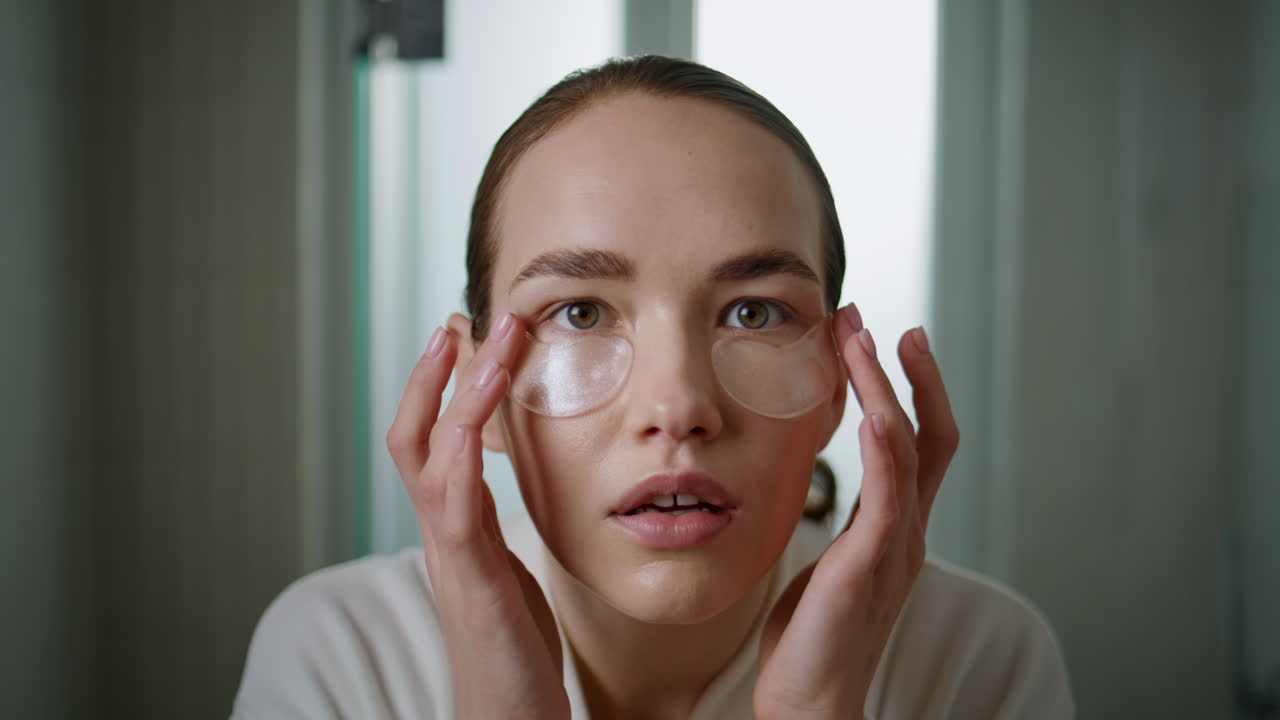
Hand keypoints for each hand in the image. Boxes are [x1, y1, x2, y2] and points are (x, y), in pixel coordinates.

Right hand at [386, 313, 569, 719]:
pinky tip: (467, 428)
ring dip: (452, 397)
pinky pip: (453, 514)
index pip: (435, 442)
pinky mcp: (473, 586)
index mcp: (456, 528)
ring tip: (474, 345)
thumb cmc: (515, 654)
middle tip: (462, 319)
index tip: (466, 337)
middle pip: (416, 435)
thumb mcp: (509, 574)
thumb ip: (498, 529)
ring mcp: (451, 558)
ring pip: (429, 460)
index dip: (442, 388)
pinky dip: (454, 464)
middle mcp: (443, 536)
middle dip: (437, 374)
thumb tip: (511, 486)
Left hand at [754, 306, 959, 718]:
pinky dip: (888, 450)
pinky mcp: (871, 567)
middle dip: (909, 373)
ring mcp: (896, 548)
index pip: (919, 443)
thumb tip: (825, 480)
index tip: (883, 341)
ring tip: (863, 340)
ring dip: (888, 389)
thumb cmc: (812, 636)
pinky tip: (877, 413)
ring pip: (910, 451)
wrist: (811, 700)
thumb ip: (845, 523)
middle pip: (930, 435)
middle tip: (885, 324)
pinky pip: (888, 498)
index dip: (909, 389)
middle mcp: (907, 532)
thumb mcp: (828, 561)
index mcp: (896, 528)